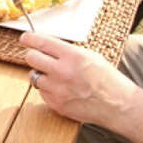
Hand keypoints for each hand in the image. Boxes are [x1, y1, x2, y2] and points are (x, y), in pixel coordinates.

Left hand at [20, 32, 135, 125]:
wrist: (117, 105)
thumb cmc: (107, 79)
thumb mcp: (89, 56)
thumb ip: (67, 51)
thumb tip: (47, 46)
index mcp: (72, 56)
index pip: (41, 42)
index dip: (29, 38)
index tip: (25, 38)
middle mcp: (62, 72)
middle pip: (31, 58)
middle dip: (34, 55)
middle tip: (39, 57)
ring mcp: (58, 90)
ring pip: (34, 76)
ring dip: (41, 74)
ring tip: (55, 76)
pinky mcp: (57, 104)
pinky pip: (42, 92)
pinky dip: (47, 89)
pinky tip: (61, 89)